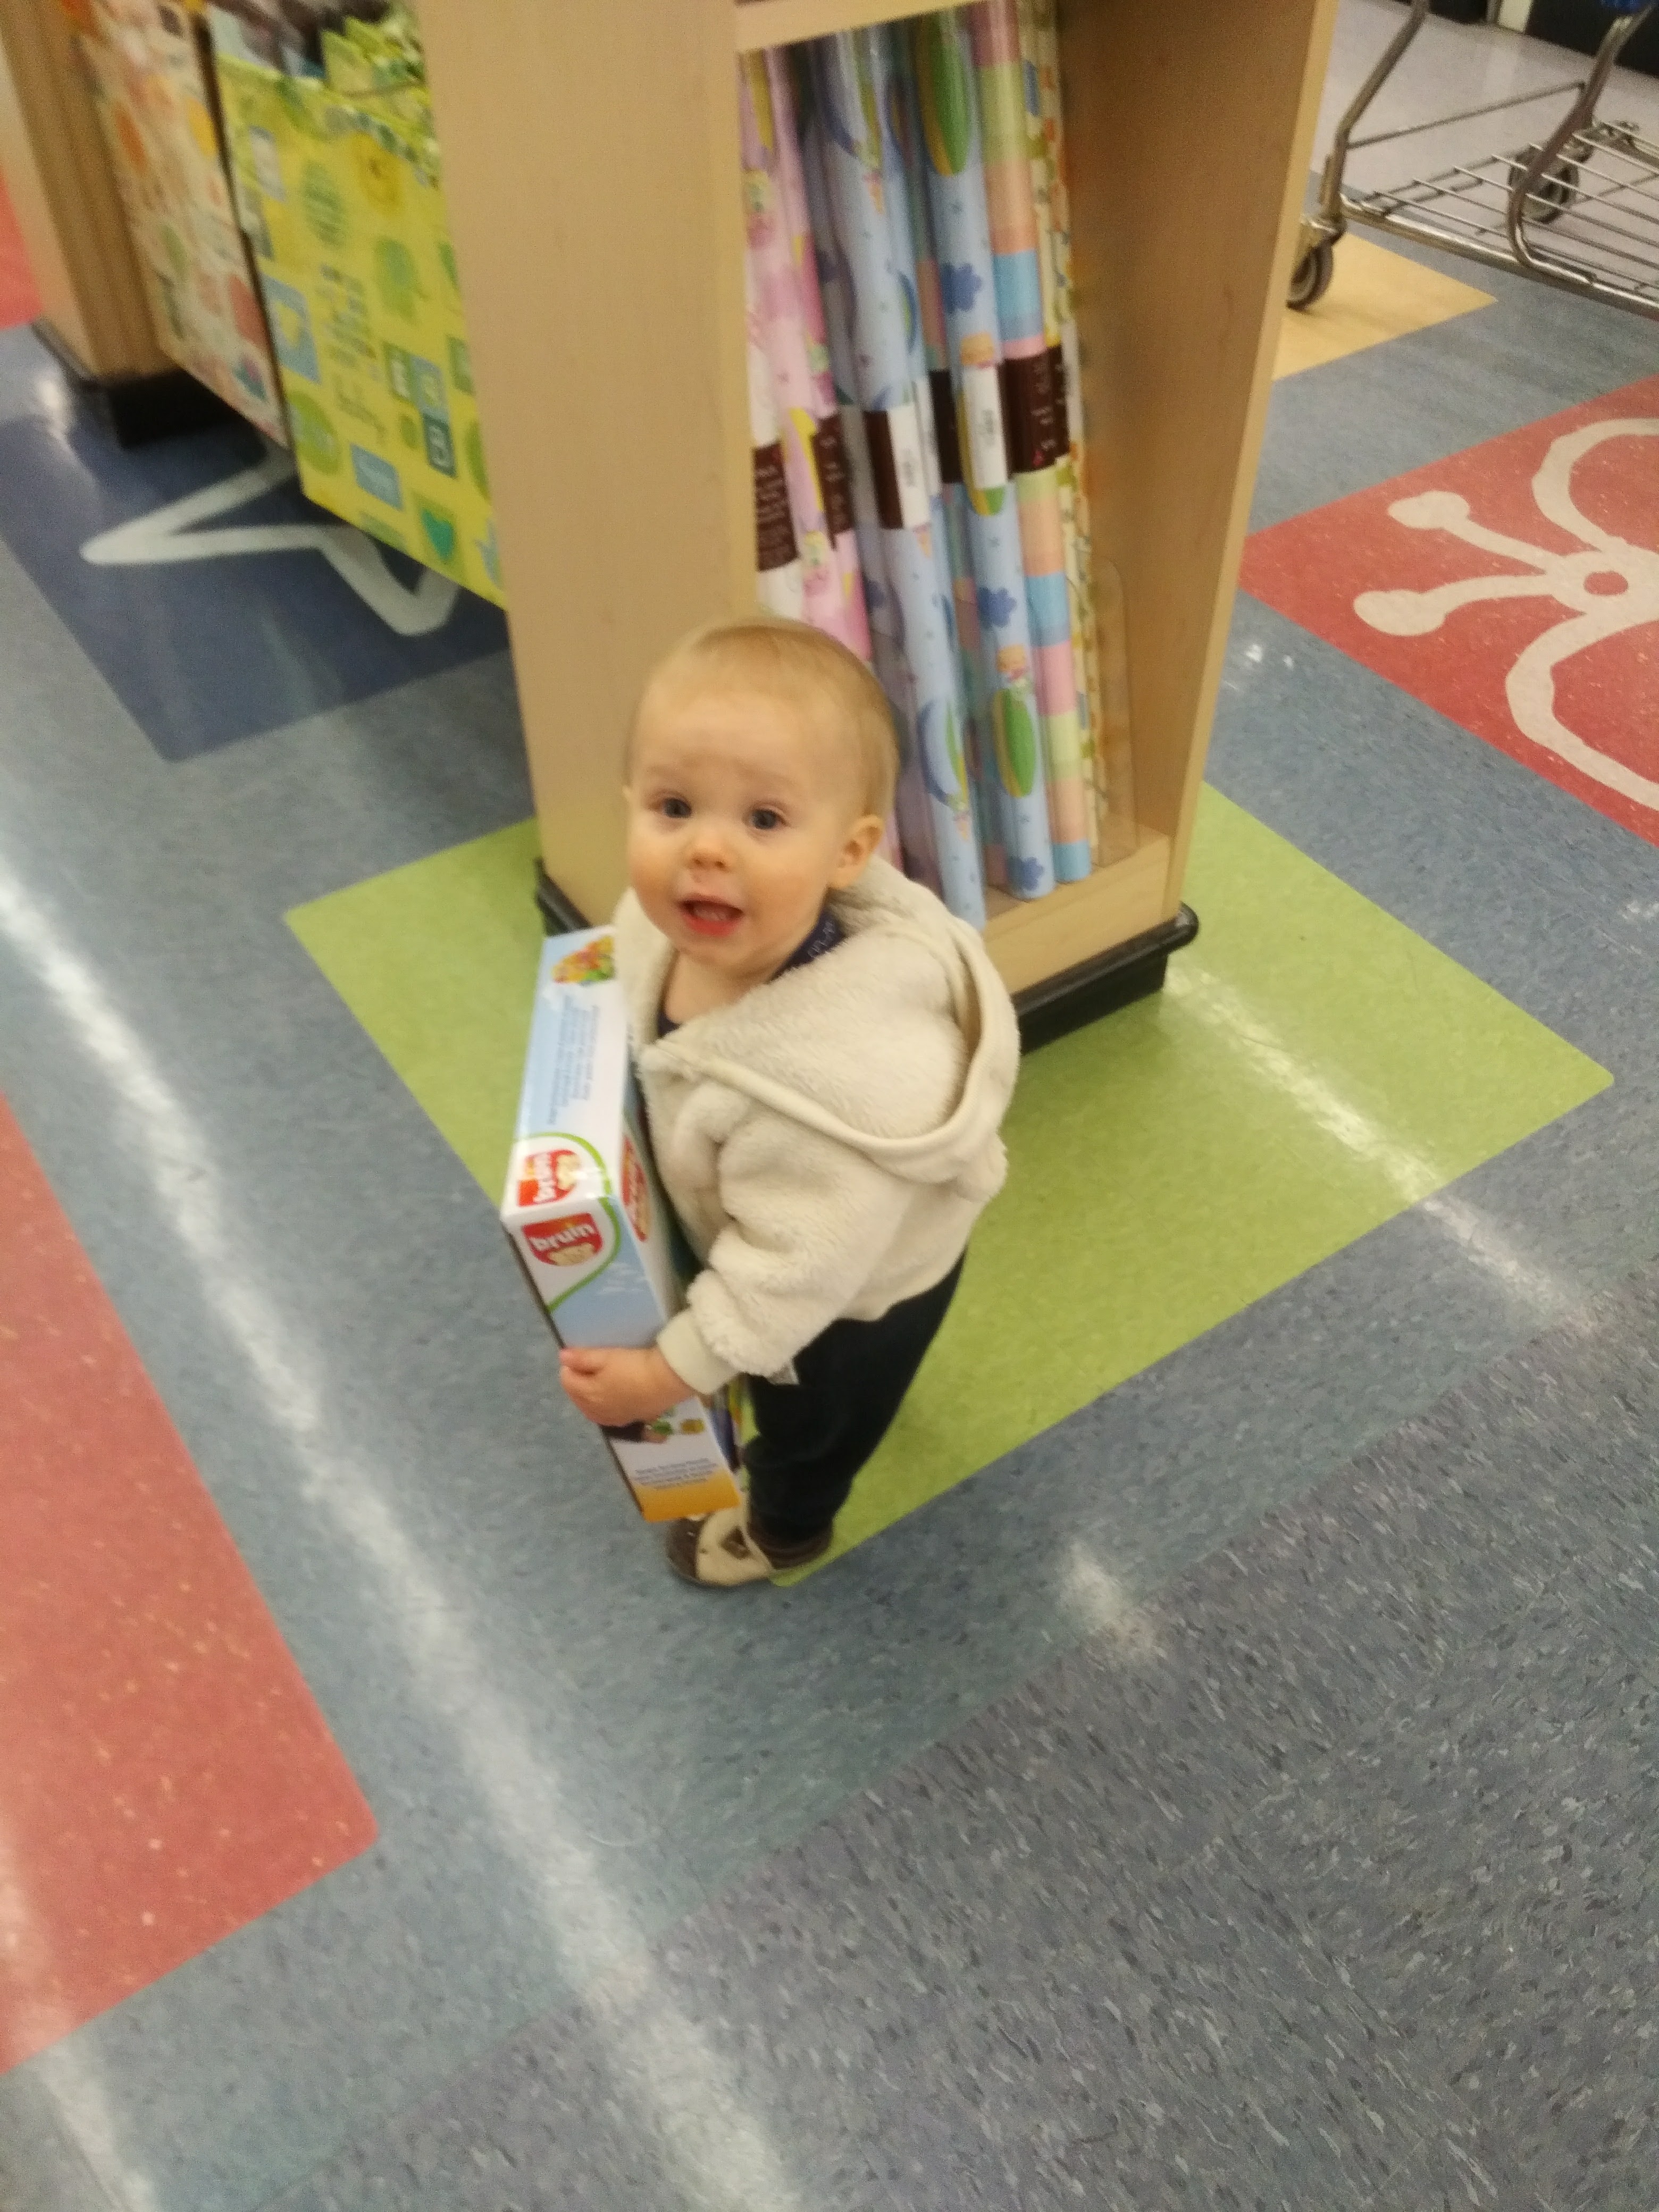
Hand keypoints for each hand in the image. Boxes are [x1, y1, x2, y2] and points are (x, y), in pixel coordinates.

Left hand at [559, 1344, 688, 1427]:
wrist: (667, 1382)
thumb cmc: (634, 1366)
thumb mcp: (607, 1357)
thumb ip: (582, 1358)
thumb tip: (562, 1357)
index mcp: (587, 1394)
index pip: (567, 1381)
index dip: (570, 1367)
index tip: (579, 1356)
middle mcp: (595, 1411)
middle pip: (576, 1396)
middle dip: (576, 1382)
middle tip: (587, 1366)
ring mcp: (611, 1419)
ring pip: (589, 1408)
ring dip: (587, 1396)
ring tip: (596, 1381)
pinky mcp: (627, 1421)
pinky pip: (605, 1416)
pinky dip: (600, 1407)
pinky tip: (609, 1399)